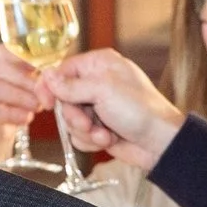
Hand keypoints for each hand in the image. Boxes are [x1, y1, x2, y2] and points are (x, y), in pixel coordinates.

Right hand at [0, 44, 50, 164]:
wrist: (0, 128)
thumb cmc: (16, 99)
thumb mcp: (28, 82)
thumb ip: (38, 75)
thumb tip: (50, 76)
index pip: (7, 51)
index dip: (29, 60)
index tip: (47, 72)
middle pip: (2, 69)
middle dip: (27, 83)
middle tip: (45, 95)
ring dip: (21, 99)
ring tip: (38, 108)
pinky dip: (12, 114)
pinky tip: (26, 119)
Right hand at [39, 47, 187, 169]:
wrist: (160, 143)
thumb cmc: (141, 111)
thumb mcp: (103, 90)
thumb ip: (71, 85)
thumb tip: (46, 76)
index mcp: (99, 64)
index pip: (62, 71)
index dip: (51, 87)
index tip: (46, 103)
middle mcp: (97, 83)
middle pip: (63, 98)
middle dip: (74, 116)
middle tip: (88, 123)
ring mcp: (97, 106)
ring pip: (69, 120)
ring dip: (85, 131)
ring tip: (105, 134)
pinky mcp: (98, 127)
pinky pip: (78, 135)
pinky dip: (91, 141)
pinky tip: (108, 139)